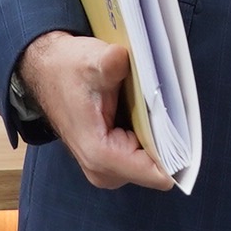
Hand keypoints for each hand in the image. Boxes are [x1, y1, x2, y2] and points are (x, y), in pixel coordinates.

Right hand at [20, 30, 173, 189]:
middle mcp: (102, 172)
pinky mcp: (109, 163)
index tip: (182, 125)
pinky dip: (147, 138)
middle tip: (161, 107)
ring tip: (149, 108)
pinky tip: (142, 114)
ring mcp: (105, 170)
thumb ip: (110, 64)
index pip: (155, 173)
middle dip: (165, 140)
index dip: (174, 151)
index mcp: (99, 154)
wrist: (48, 71)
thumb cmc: (68, 68)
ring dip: (156, 138)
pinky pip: (142, 158)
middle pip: (156, 168)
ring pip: (151, 163)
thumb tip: (122, 58)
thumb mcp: (91, 61)